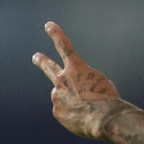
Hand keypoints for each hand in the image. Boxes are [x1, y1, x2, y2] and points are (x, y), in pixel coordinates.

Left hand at [32, 21, 120, 138]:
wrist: (102, 118)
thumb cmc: (107, 98)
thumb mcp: (101, 83)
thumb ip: (86, 82)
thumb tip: (78, 92)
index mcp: (76, 68)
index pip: (64, 46)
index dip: (56, 34)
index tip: (48, 25)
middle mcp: (62, 80)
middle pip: (49, 67)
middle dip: (42, 61)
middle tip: (36, 56)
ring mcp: (57, 96)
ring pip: (63, 95)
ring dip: (72, 100)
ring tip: (86, 108)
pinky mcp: (56, 111)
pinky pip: (65, 110)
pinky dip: (73, 113)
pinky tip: (83, 116)